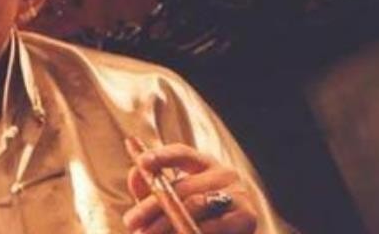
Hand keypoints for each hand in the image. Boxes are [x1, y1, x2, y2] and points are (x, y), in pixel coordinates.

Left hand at [122, 143, 257, 233]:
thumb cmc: (196, 217)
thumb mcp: (172, 200)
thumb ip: (152, 188)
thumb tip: (136, 174)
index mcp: (204, 164)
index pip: (182, 153)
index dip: (161, 156)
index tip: (142, 162)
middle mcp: (224, 174)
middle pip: (184, 186)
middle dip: (153, 206)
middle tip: (130, 221)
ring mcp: (238, 194)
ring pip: (196, 206)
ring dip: (167, 224)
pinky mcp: (247, 218)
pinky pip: (212, 227)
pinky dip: (189, 233)